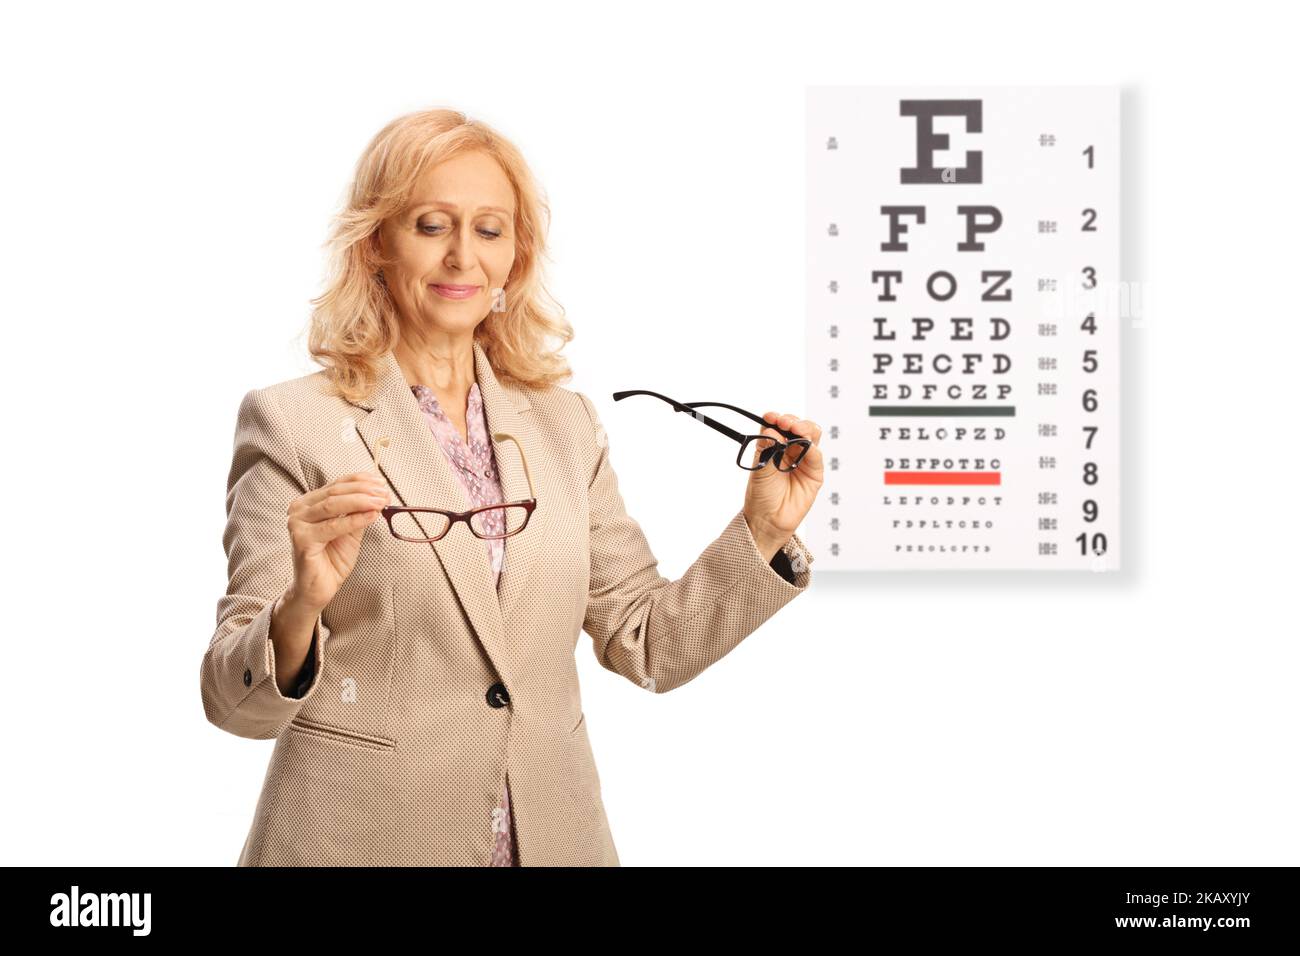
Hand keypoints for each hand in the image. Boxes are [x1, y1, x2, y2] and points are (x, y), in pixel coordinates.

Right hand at [284, 471, 390, 613]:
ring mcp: (297, 524)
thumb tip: (379, 495)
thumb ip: (360, 513)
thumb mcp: (351, 531)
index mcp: (309, 502)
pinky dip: (354, 520)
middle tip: (385, 493)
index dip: (361, 481)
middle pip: (335, 492)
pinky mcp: (301, 540)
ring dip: (361, 501)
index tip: (382, 482)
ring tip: (381, 502)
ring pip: (333, 505)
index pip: (337, 484)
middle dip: (364, 490)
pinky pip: (332, 527)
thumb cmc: (332, 559)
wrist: (319, 588)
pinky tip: (371, 516)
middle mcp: (299, 509)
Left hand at [741, 412, 824, 556]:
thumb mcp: (759, 469)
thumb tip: (771, 429)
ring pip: (811, 436)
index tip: (771, 417)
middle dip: (792, 421)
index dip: (776, 418)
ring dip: (805, 429)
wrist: (768, 521)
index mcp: (774, 446)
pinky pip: (816, 456)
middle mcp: (790, 450)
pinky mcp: (814, 473)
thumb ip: (767, 448)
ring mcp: (803, 460)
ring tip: (795, 430)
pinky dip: (812, 448)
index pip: (778, 426)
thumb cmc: (761, 496)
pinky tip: (806, 446)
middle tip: (784, 423)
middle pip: (797, 426)